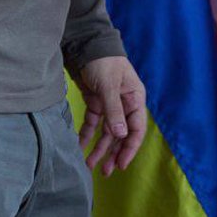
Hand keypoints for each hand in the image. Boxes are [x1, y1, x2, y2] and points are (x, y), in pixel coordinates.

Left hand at [76, 56, 146, 175]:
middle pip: (121, 134)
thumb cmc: (104, 61)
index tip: (121, 164)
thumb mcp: (109, 86)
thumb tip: (121, 136)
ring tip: (90, 165)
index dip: (130, 148)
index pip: (136, 128)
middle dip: (113, 153)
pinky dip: (87, 135)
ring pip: (107, 132)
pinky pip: (93, 124)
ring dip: (100, 149)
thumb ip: (114, 111)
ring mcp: (110, 104)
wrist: (86, 44)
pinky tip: (80, 147)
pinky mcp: (96, 103)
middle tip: (105, 172)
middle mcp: (124, 104)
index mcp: (135, 98)